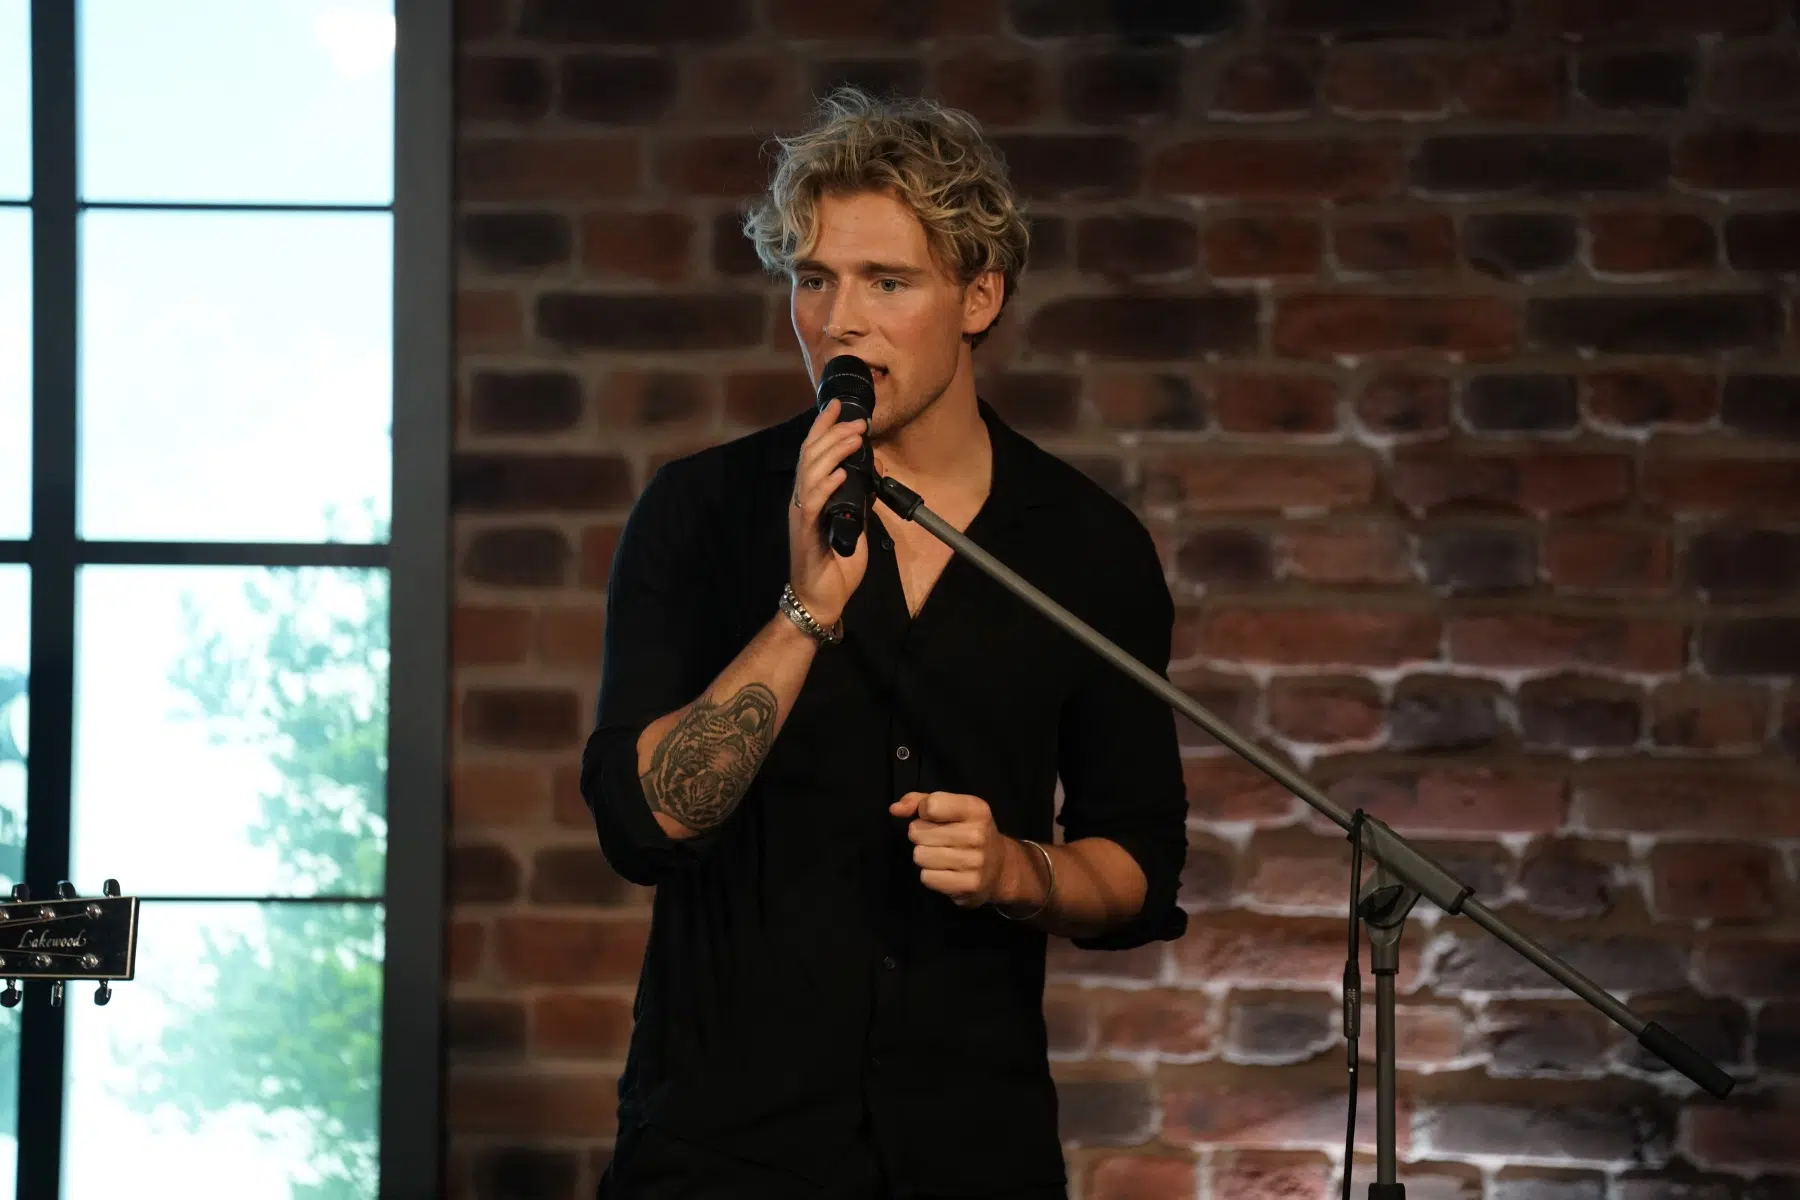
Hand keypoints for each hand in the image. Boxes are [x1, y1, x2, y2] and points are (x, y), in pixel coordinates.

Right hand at [787, 397, 869, 627]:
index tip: (838, 406)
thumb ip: (859, 498)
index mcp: (812, 496)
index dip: (824, 427)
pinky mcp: (807, 534)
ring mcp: (803, 516)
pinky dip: (828, 486)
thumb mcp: (854, 524)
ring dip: (834, 452)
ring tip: (855, 438)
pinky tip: (842, 474)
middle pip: (812, 455)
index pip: (814, 453)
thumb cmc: (835, 565)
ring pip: (812, 473)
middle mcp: (803, 500)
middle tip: (858, 420)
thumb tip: (873, 473)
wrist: (822, 599)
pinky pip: (814, 504)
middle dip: (834, 433)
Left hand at [889, 791, 1009, 907]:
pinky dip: (931, 875)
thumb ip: (920, 801)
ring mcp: (975, 861)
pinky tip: (946, 872)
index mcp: (975, 809)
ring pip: (919, 855)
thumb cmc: (969, 832)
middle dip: (921, 836)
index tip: (933, 817)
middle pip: (917, 832)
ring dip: (925, 856)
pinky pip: (926, 877)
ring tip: (942, 856)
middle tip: (939, 840)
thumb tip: (894, 809)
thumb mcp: (952, 808)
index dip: (923, 811)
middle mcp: (977, 834)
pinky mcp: (968, 885)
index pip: (930, 805)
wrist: (1001, 868)